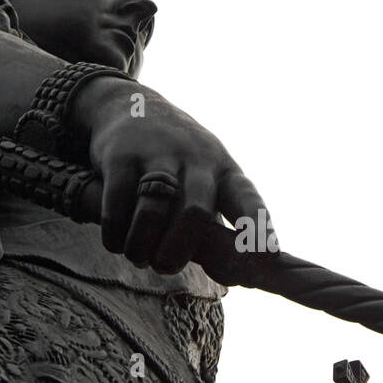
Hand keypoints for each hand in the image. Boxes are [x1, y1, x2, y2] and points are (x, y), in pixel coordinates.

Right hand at [77, 78, 271, 273]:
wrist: (133, 105)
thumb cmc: (180, 165)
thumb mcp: (208, 184)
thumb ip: (219, 228)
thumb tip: (236, 278)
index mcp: (226, 171)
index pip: (248, 201)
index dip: (257, 229)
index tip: (266, 255)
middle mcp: (197, 159)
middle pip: (195, 212)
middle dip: (179, 249)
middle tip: (165, 266)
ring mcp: (158, 154)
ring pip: (153, 211)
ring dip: (142, 246)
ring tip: (138, 257)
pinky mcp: (120, 154)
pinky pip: (117, 204)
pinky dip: (116, 233)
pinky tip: (116, 241)